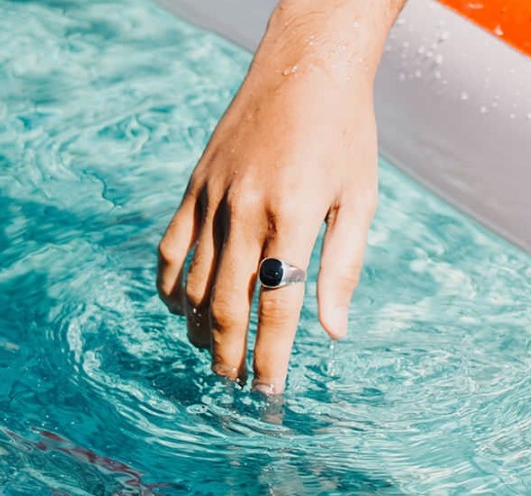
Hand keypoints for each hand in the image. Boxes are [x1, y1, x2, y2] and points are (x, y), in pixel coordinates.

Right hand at [157, 0, 403, 393]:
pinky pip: (171, 246)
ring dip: (199, 328)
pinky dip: (170, 284)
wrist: (305, 66)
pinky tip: (181, 309)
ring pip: (193, 281)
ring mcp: (214, 196)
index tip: (268, 394)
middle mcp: (247, 208)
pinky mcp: (195, 184)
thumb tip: (333, 332)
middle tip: (234, 386)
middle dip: (229, 353)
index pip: (277, 304)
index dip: (271, 356)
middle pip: (226, 302)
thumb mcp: (360, 199)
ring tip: (212, 355)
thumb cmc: (345, 135)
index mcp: (296, 215)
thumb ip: (344, 267)